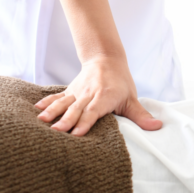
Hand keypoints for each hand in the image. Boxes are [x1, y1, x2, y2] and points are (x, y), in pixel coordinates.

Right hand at [34, 55, 162, 135]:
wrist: (107, 59)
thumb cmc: (121, 83)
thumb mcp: (132, 99)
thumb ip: (141, 115)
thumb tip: (157, 127)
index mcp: (105, 97)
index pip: (94, 112)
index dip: (85, 122)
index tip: (77, 134)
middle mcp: (89, 94)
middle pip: (76, 109)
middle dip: (66, 121)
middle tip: (56, 132)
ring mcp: (77, 92)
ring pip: (64, 102)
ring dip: (53, 111)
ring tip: (42, 121)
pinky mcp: (70, 90)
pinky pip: (57, 97)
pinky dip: (47, 102)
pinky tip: (36, 110)